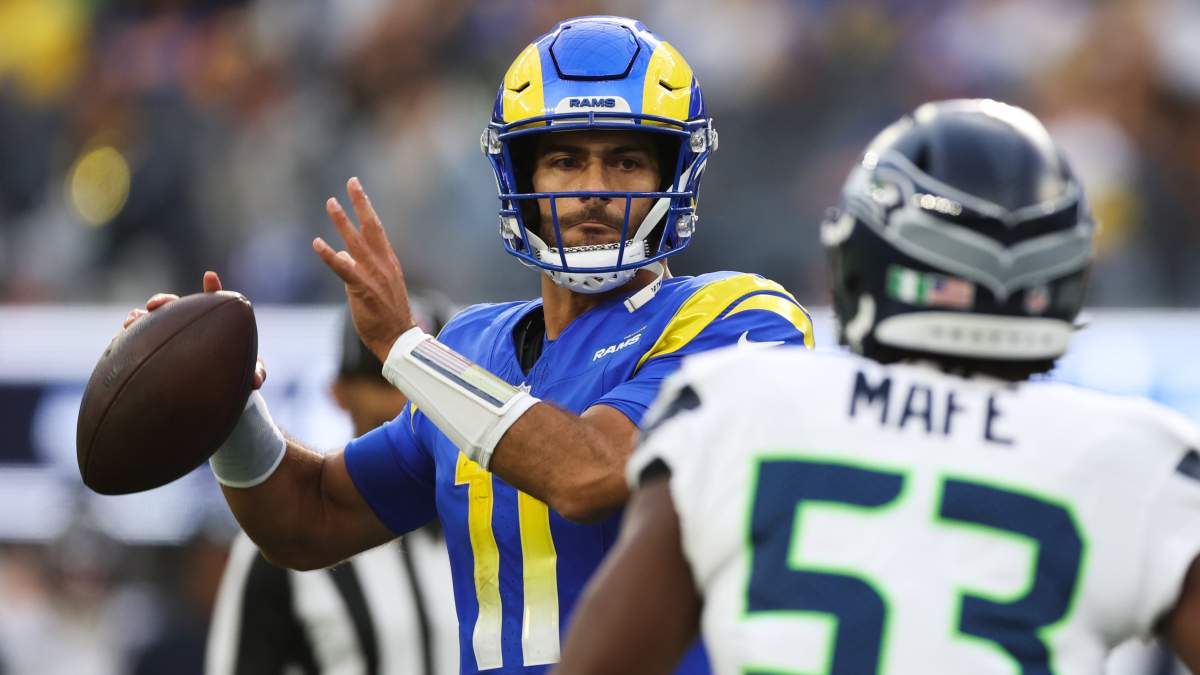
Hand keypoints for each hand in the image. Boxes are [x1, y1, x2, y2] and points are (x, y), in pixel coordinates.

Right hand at [121, 271, 267, 388]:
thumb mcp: (247, 375)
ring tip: (132, 322)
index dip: (212, 289)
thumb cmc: (234, 377)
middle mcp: (187, 327)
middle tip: (155, 305)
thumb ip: (256, 374)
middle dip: (162, 302)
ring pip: (149, 322)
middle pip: (172, 307)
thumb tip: (256, 381)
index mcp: (212, 325)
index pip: (212, 302)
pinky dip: (125, 338)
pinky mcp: (150, 353)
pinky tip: (119, 340)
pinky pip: (134, 343)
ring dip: (138, 318)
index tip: (210, 277)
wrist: (213, 394)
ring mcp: (167, 338)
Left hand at [314, 177, 415, 361]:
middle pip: (372, 228)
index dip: (366, 207)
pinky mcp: (364, 290)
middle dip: (361, 203)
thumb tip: (341, 254)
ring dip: (343, 222)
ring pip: (357, 244)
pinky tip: (317, 244)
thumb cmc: (386, 317)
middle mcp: (383, 265)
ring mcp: (375, 277)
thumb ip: (356, 268)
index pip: (376, 229)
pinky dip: (330, 256)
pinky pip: (344, 270)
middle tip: (352, 182)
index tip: (356, 188)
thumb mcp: (374, 287)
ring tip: (331, 203)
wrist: (398, 339)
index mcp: (387, 263)